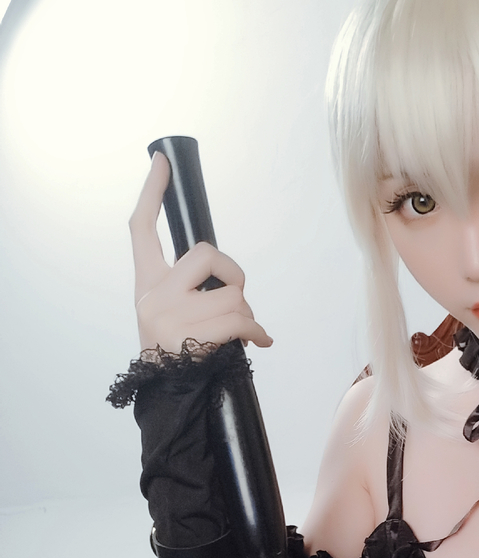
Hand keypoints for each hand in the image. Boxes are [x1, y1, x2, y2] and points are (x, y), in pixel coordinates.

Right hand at [129, 152, 272, 353]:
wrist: (169, 396)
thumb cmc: (178, 353)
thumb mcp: (171, 315)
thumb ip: (189, 289)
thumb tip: (230, 282)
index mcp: (146, 283)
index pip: (141, 229)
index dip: (152, 192)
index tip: (162, 161)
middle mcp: (152, 294)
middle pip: (206, 254)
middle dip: (234, 274)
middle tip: (236, 298)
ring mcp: (169, 315)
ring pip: (232, 294)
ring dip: (246, 314)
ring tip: (242, 332)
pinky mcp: (190, 337)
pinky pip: (240, 321)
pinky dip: (256, 332)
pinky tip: (258, 342)